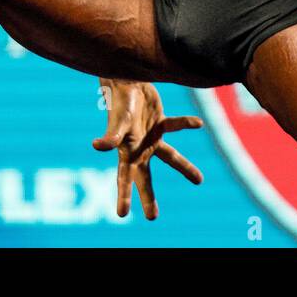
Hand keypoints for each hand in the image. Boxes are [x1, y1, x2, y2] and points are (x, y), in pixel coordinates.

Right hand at [93, 80, 203, 219]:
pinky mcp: (159, 121)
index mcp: (127, 151)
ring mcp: (150, 136)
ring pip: (169, 157)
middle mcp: (139, 147)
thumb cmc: (120, 101)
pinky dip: (186, 123)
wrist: (126, 79)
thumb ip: (111, 135)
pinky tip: (199, 123)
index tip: (122, 214)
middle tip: (152, 218)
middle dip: (148, 197)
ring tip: (199, 181)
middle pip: (145, 177)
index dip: (124, 196)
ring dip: (183, 167)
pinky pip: (175, 126)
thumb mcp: (118, 120)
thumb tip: (97, 147)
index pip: (124, 179)